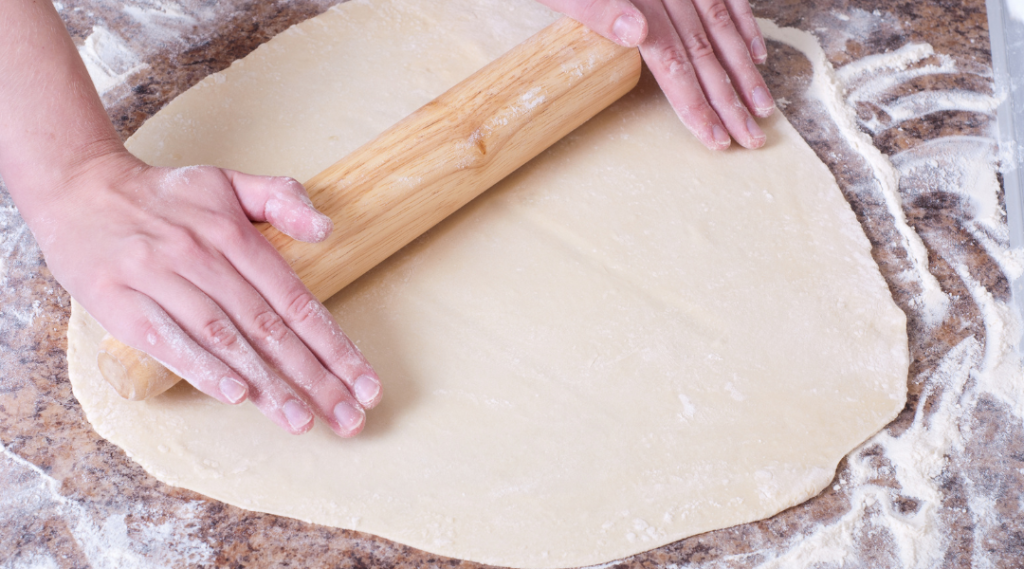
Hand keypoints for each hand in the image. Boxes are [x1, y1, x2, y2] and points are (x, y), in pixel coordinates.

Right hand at [34, 150, 381, 436]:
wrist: (78, 186)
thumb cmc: (165, 195)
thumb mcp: (227, 182)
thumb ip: (281, 199)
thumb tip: (327, 228)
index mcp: (235, 235)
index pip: (296, 300)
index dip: (334, 345)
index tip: (365, 383)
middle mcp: (203, 258)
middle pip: (270, 328)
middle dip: (315, 378)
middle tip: (349, 418)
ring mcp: (161, 280)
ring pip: (225, 340)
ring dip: (267, 385)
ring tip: (302, 421)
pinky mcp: (121, 302)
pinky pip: (169, 341)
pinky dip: (203, 369)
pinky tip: (236, 396)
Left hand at [537, 0, 774, 149]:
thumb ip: (597, 9)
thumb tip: (639, 34)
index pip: (671, 57)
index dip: (694, 101)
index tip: (714, 137)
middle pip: (702, 47)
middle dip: (728, 96)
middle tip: (751, 135)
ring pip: (718, 24)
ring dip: (742, 67)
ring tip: (761, 104)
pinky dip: (743, 23)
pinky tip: (755, 54)